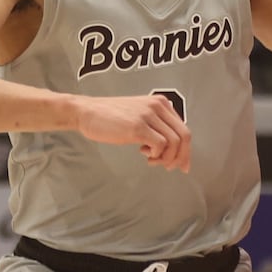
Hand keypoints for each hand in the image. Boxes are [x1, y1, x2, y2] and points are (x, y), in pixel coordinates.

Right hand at [75, 94, 192, 171]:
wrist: (85, 112)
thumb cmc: (109, 117)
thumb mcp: (139, 116)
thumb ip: (157, 127)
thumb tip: (174, 150)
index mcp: (161, 103)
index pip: (184, 129)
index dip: (186, 150)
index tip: (182, 164)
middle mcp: (158, 106)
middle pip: (184, 136)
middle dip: (181, 157)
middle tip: (170, 167)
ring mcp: (148, 115)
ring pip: (174, 142)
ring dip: (166, 158)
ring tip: (151, 160)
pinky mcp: (138, 126)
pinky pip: (161, 145)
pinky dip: (157, 155)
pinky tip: (144, 154)